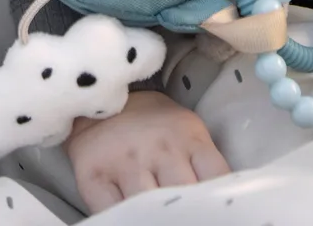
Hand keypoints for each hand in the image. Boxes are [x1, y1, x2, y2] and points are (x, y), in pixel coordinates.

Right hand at [65, 90, 230, 212]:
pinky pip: (110, 213)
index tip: (216, 212)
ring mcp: (124, 162)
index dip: (218, 201)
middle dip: (187, 212)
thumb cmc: (155, 128)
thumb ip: (205, 167)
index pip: (217, 178)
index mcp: (189, 138)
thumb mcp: (188, 136)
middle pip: (182, 196)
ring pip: (146, 208)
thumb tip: (220, 203)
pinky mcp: (92, 175)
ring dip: (154, 218)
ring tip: (159, 218)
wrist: (102, 99)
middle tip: (185, 216)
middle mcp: (159, 148)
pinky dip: (122, 220)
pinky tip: (129, 218)